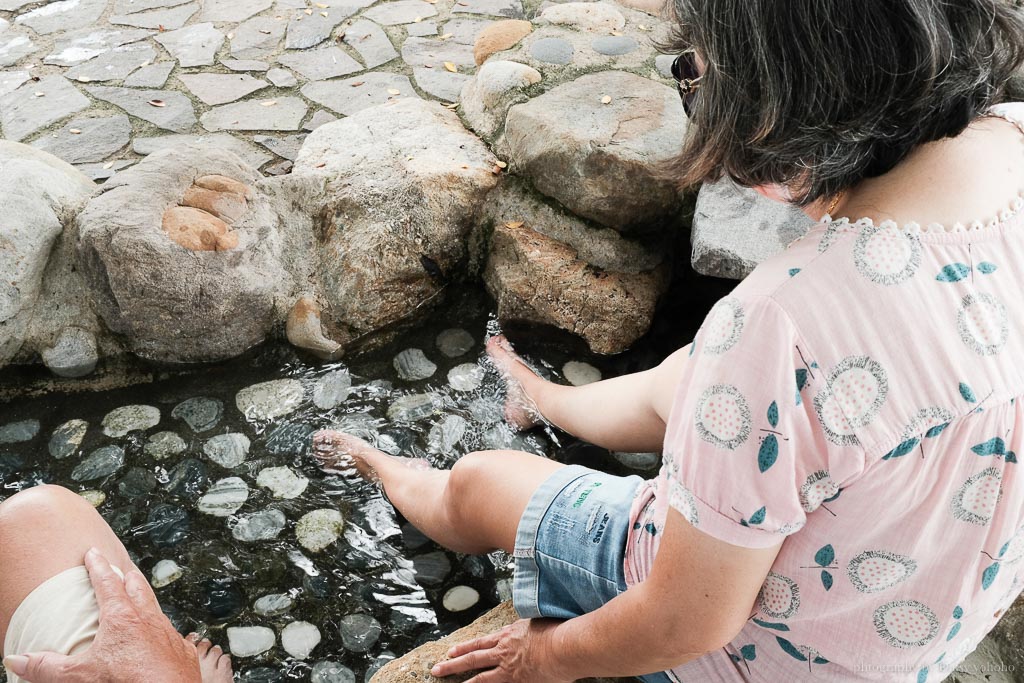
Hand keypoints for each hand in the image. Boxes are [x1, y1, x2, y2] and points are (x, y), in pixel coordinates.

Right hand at [3, 548, 201, 682]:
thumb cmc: (126, 682)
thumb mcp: (78, 675)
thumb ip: (47, 667)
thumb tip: (18, 660)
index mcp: (122, 617)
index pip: (107, 582)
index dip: (98, 566)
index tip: (93, 553)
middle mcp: (149, 619)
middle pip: (138, 588)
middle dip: (128, 577)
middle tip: (121, 570)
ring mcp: (168, 634)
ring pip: (157, 608)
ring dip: (146, 600)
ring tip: (140, 598)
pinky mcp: (181, 650)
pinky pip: (171, 633)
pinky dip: (162, 630)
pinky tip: (160, 636)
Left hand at [430, 618, 570, 682]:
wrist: (565, 644)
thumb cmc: (560, 632)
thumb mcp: (541, 622)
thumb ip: (531, 629)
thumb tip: (531, 630)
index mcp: (510, 634)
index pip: (482, 641)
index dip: (465, 647)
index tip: (452, 650)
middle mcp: (504, 649)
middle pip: (473, 657)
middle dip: (453, 663)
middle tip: (436, 669)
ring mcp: (508, 666)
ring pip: (478, 674)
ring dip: (459, 676)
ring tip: (443, 678)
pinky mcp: (515, 679)